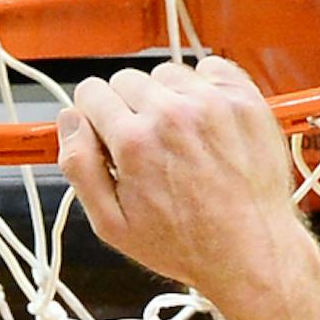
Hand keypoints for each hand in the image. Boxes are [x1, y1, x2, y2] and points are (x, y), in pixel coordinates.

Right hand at [56, 56, 305, 304]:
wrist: (250, 251)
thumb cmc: (184, 246)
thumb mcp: (112, 226)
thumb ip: (79, 167)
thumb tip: (69, 120)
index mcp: (133, 141)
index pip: (91, 93)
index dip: (95, 117)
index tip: (108, 136)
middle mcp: (171, 113)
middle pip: (126, 80)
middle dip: (128, 110)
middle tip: (148, 148)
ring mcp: (211, 102)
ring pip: (166, 75)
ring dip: (167, 99)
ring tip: (182, 140)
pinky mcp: (242, 98)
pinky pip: (209, 68)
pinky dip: (204, 88)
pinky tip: (207, 124)